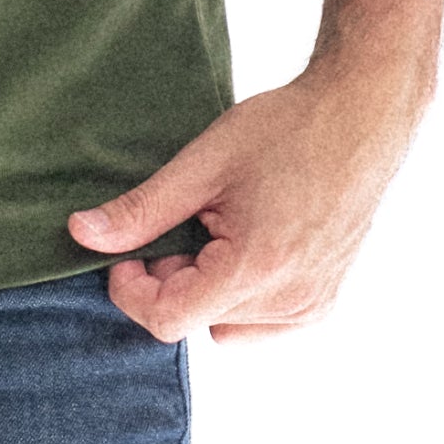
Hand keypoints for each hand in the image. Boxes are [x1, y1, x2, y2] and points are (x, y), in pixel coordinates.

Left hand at [67, 56, 430, 344]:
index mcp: (255, 268)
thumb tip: (82, 235)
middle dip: (172, 278)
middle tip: (189, 219)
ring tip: (225, 228)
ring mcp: (311, 306)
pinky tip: (252, 245)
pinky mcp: (323, 302)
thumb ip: (141, 210)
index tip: (127, 252)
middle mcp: (289, 301)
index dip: (132, 289)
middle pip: (194, 319)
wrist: (361, 117)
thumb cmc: (287, 131)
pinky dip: (241, 296)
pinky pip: (260, 324)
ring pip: (224, 326)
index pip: (167, 319)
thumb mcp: (203, 164)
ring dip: (207, 288)